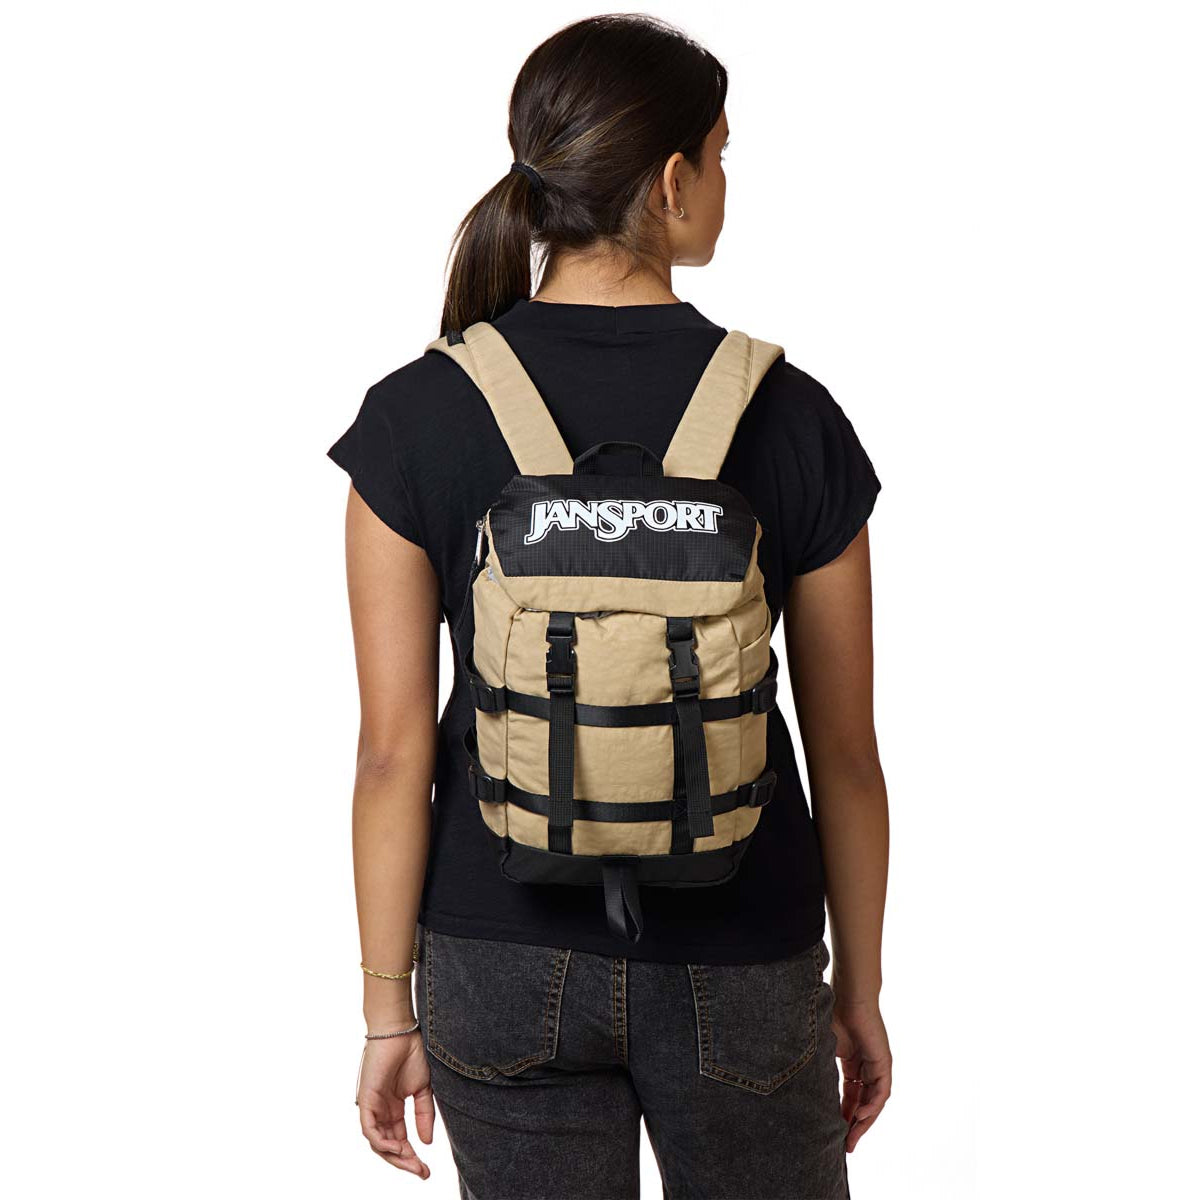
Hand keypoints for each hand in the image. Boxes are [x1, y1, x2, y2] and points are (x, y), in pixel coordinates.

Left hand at [356, 1032, 434, 1177]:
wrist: (400, 1031)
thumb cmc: (411, 1053)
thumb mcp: (423, 1089)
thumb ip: (424, 1115)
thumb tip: (426, 1142)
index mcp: (394, 1109)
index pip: (400, 1140)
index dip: (412, 1156)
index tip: (427, 1170)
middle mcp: (381, 1111)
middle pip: (389, 1146)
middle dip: (405, 1162)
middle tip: (421, 1172)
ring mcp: (372, 1107)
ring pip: (378, 1143)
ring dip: (395, 1157)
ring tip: (412, 1163)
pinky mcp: (365, 1100)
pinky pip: (370, 1130)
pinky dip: (382, 1142)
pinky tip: (397, 1148)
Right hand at [832, 999, 891, 1151]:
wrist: (848, 998)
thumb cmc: (831, 1016)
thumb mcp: (823, 1050)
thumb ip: (820, 1068)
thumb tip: (800, 1086)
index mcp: (852, 1064)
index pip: (850, 1096)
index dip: (842, 1114)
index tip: (833, 1132)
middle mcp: (867, 1068)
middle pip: (863, 1104)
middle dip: (854, 1125)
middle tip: (845, 1146)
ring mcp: (877, 1067)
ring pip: (873, 1102)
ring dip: (864, 1122)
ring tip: (852, 1138)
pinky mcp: (884, 1064)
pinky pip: (880, 1092)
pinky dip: (872, 1106)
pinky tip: (861, 1116)